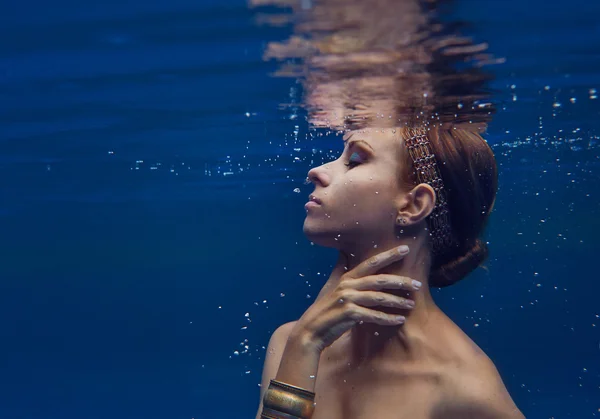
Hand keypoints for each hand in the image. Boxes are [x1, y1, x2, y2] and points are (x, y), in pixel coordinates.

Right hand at [290, 245, 420, 352]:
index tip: (405, 249)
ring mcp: (348, 299)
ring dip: (397, 301)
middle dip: (400, 281)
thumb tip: (343, 251)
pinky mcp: (349, 314)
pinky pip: (373, 315)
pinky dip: (387, 318)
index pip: (371, 263)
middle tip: (418, 283)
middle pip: (379, 279)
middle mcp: (348, 285)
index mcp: (346, 277)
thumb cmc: (324, 307)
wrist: (311, 330)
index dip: (388, 255)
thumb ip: (340, 268)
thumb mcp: (331, 284)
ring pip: (378, 297)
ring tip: (411, 304)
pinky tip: (399, 320)